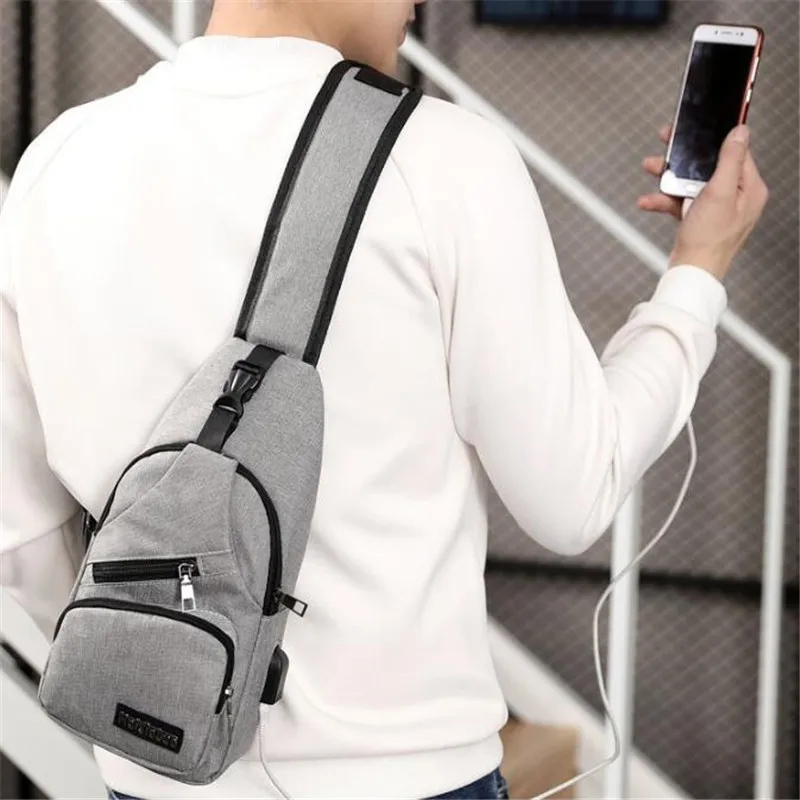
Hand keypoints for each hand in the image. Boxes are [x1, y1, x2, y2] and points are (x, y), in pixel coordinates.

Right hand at [639, 124, 768, 281]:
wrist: (690, 274)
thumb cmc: (708, 241)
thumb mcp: (719, 193)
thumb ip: (730, 160)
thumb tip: (740, 131)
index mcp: (749, 189)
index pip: (735, 152)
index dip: (714, 139)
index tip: (699, 126)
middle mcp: (736, 197)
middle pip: (709, 165)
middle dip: (683, 159)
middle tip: (667, 144)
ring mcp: (717, 208)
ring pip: (691, 182)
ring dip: (668, 179)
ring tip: (651, 170)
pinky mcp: (700, 218)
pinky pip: (681, 201)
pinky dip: (665, 200)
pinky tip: (649, 200)